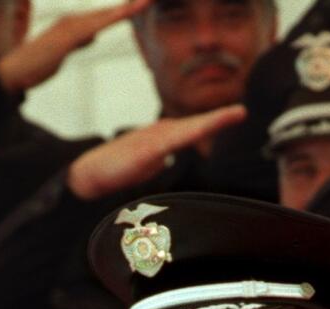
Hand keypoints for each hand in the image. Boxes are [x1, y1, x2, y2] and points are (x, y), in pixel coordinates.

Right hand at [0, 0, 151, 92]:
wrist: (13, 72)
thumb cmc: (36, 64)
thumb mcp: (65, 50)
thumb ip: (79, 40)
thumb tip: (93, 34)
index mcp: (75, 25)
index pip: (107, 16)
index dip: (127, 9)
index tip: (146, 3)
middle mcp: (73, 21)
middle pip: (110, 12)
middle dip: (132, 5)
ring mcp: (69, 28)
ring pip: (104, 17)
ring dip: (126, 9)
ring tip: (146, 2)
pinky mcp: (65, 39)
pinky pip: (92, 28)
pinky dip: (109, 20)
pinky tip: (123, 16)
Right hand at [68, 104, 246, 199]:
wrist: (88, 175)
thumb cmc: (116, 172)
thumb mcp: (145, 168)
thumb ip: (158, 162)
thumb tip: (166, 161)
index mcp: (163, 139)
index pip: (193, 130)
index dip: (213, 123)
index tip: (235, 116)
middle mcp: (160, 134)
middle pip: (194, 126)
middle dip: (218, 120)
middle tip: (241, 113)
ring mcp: (153, 140)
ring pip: (188, 130)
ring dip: (211, 123)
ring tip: (233, 116)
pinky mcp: (146, 150)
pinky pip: (173, 141)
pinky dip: (190, 134)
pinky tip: (201, 131)